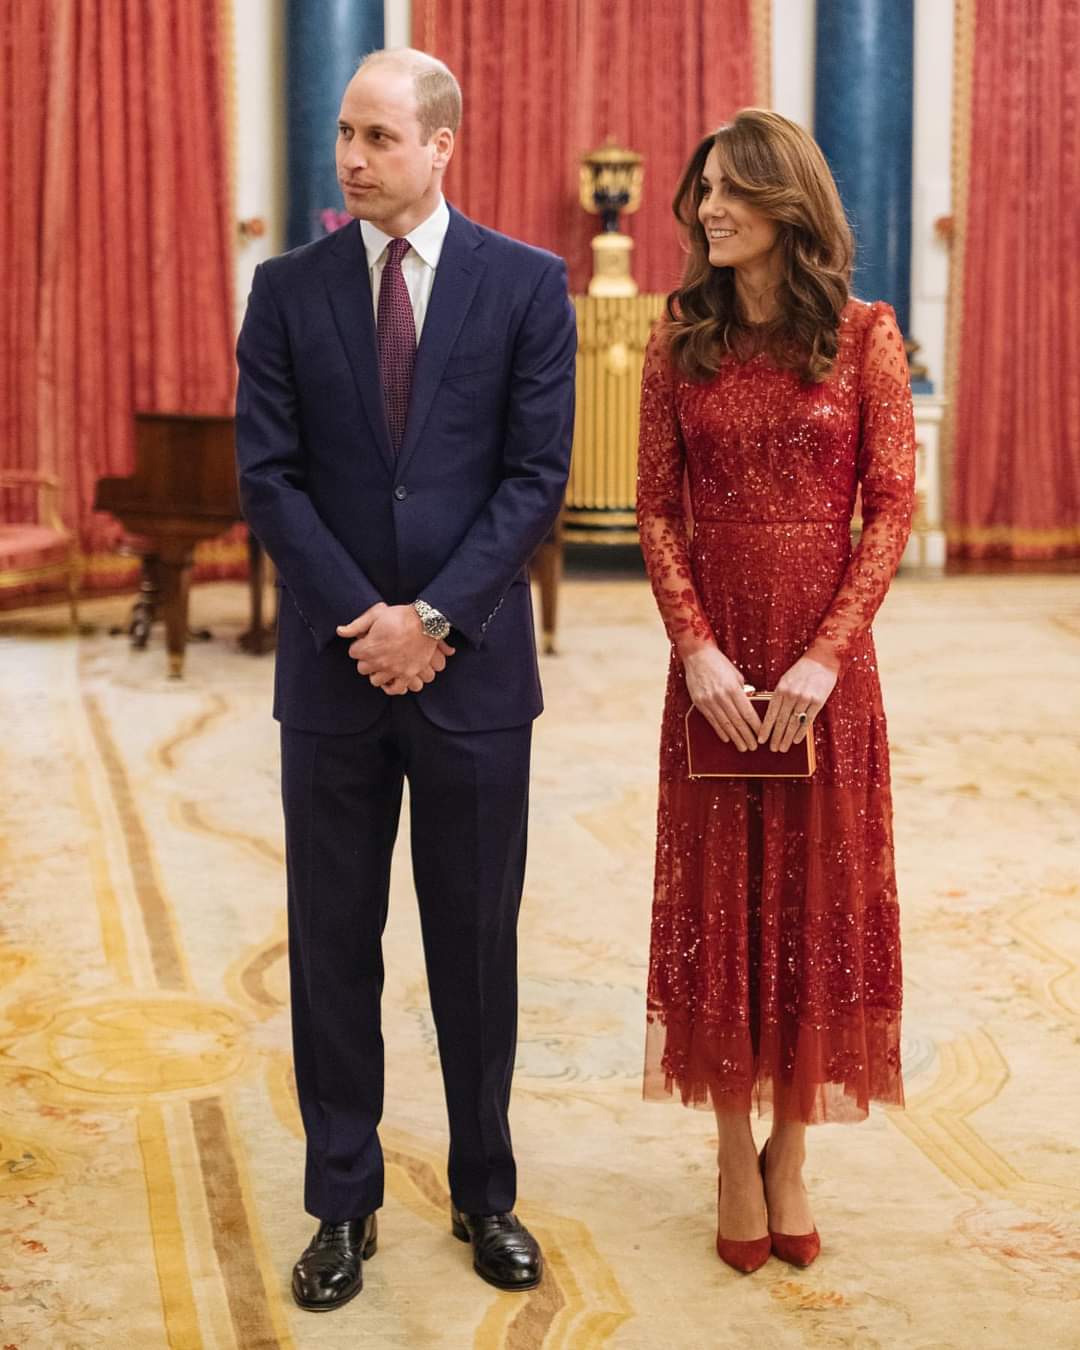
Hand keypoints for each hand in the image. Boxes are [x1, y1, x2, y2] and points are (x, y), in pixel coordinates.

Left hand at [336, 604, 455, 693]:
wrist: (426, 622)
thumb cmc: (400, 615)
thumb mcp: (376, 614)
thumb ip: (356, 625)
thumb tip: (340, 631)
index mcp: (369, 647)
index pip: (353, 653)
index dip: (360, 645)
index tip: (367, 641)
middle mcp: (379, 662)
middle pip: (362, 668)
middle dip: (366, 660)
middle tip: (375, 652)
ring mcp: (394, 670)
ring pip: (375, 681)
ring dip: (377, 673)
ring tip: (383, 664)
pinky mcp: (408, 675)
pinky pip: (395, 689)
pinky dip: (391, 686)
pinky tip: (390, 679)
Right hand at [682, 645, 761, 751]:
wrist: (697, 656)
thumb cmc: (720, 664)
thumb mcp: (736, 675)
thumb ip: (743, 691)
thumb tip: (750, 704)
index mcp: (733, 689)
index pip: (747, 713)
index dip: (755, 726)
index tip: (761, 735)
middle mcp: (721, 697)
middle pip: (737, 722)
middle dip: (746, 736)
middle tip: (753, 747)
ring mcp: (709, 701)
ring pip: (724, 724)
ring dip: (735, 737)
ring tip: (743, 747)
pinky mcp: (700, 703)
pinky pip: (712, 720)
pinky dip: (720, 731)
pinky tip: (727, 738)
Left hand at [758, 655, 837, 751]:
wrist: (822, 659)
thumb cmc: (801, 670)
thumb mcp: (785, 680)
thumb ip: (779, 696)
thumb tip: (772, 715)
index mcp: (780, 689)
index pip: (770, 713)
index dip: (765, 728)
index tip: (761, 740)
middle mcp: (791, 695)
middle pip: (781, 721)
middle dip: (775, 737)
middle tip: (772, 749)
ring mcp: (804, 699)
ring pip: (793, 723)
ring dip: (787, 738)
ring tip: (782, 748)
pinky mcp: (817, 702)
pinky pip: (807, 721)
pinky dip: (800, 732)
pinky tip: (795, 740)